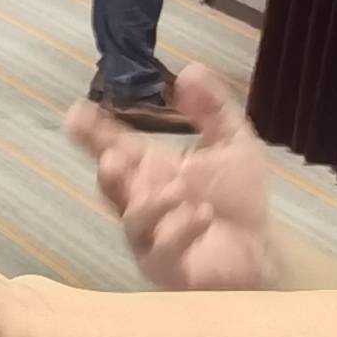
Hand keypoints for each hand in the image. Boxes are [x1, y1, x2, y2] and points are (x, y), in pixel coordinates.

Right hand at [67, 68, 279, 291]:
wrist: (260, 251)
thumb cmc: (238, 201)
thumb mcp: (232, 143)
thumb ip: (212, 108)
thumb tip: (188, 69)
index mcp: (151, 171)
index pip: (115, 147)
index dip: (93, 133)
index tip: (76, 113)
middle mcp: (142, 202)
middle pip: (112, 186)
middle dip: (109, 172)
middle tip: (112, 157)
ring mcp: (151, 238)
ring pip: (133, 221)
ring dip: (151, 204)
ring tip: (178, 188)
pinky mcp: (167, 267)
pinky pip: (162, 251)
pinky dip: (180, 231)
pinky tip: (201, 214)